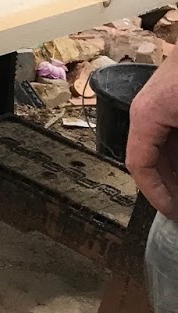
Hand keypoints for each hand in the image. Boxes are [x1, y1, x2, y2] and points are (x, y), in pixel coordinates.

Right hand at [126, 47, 177, 217]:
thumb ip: (176, 153)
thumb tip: (176, 191)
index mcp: (146, 116)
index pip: (139, 164)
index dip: (156, 193)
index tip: (173, 212)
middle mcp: (147, 111)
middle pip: (150, 158)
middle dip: (168, 184)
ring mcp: (161, 104)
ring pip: (163, 146)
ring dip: (173, 168)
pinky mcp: (173, 100)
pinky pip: (171, 132)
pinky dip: (177, 150)